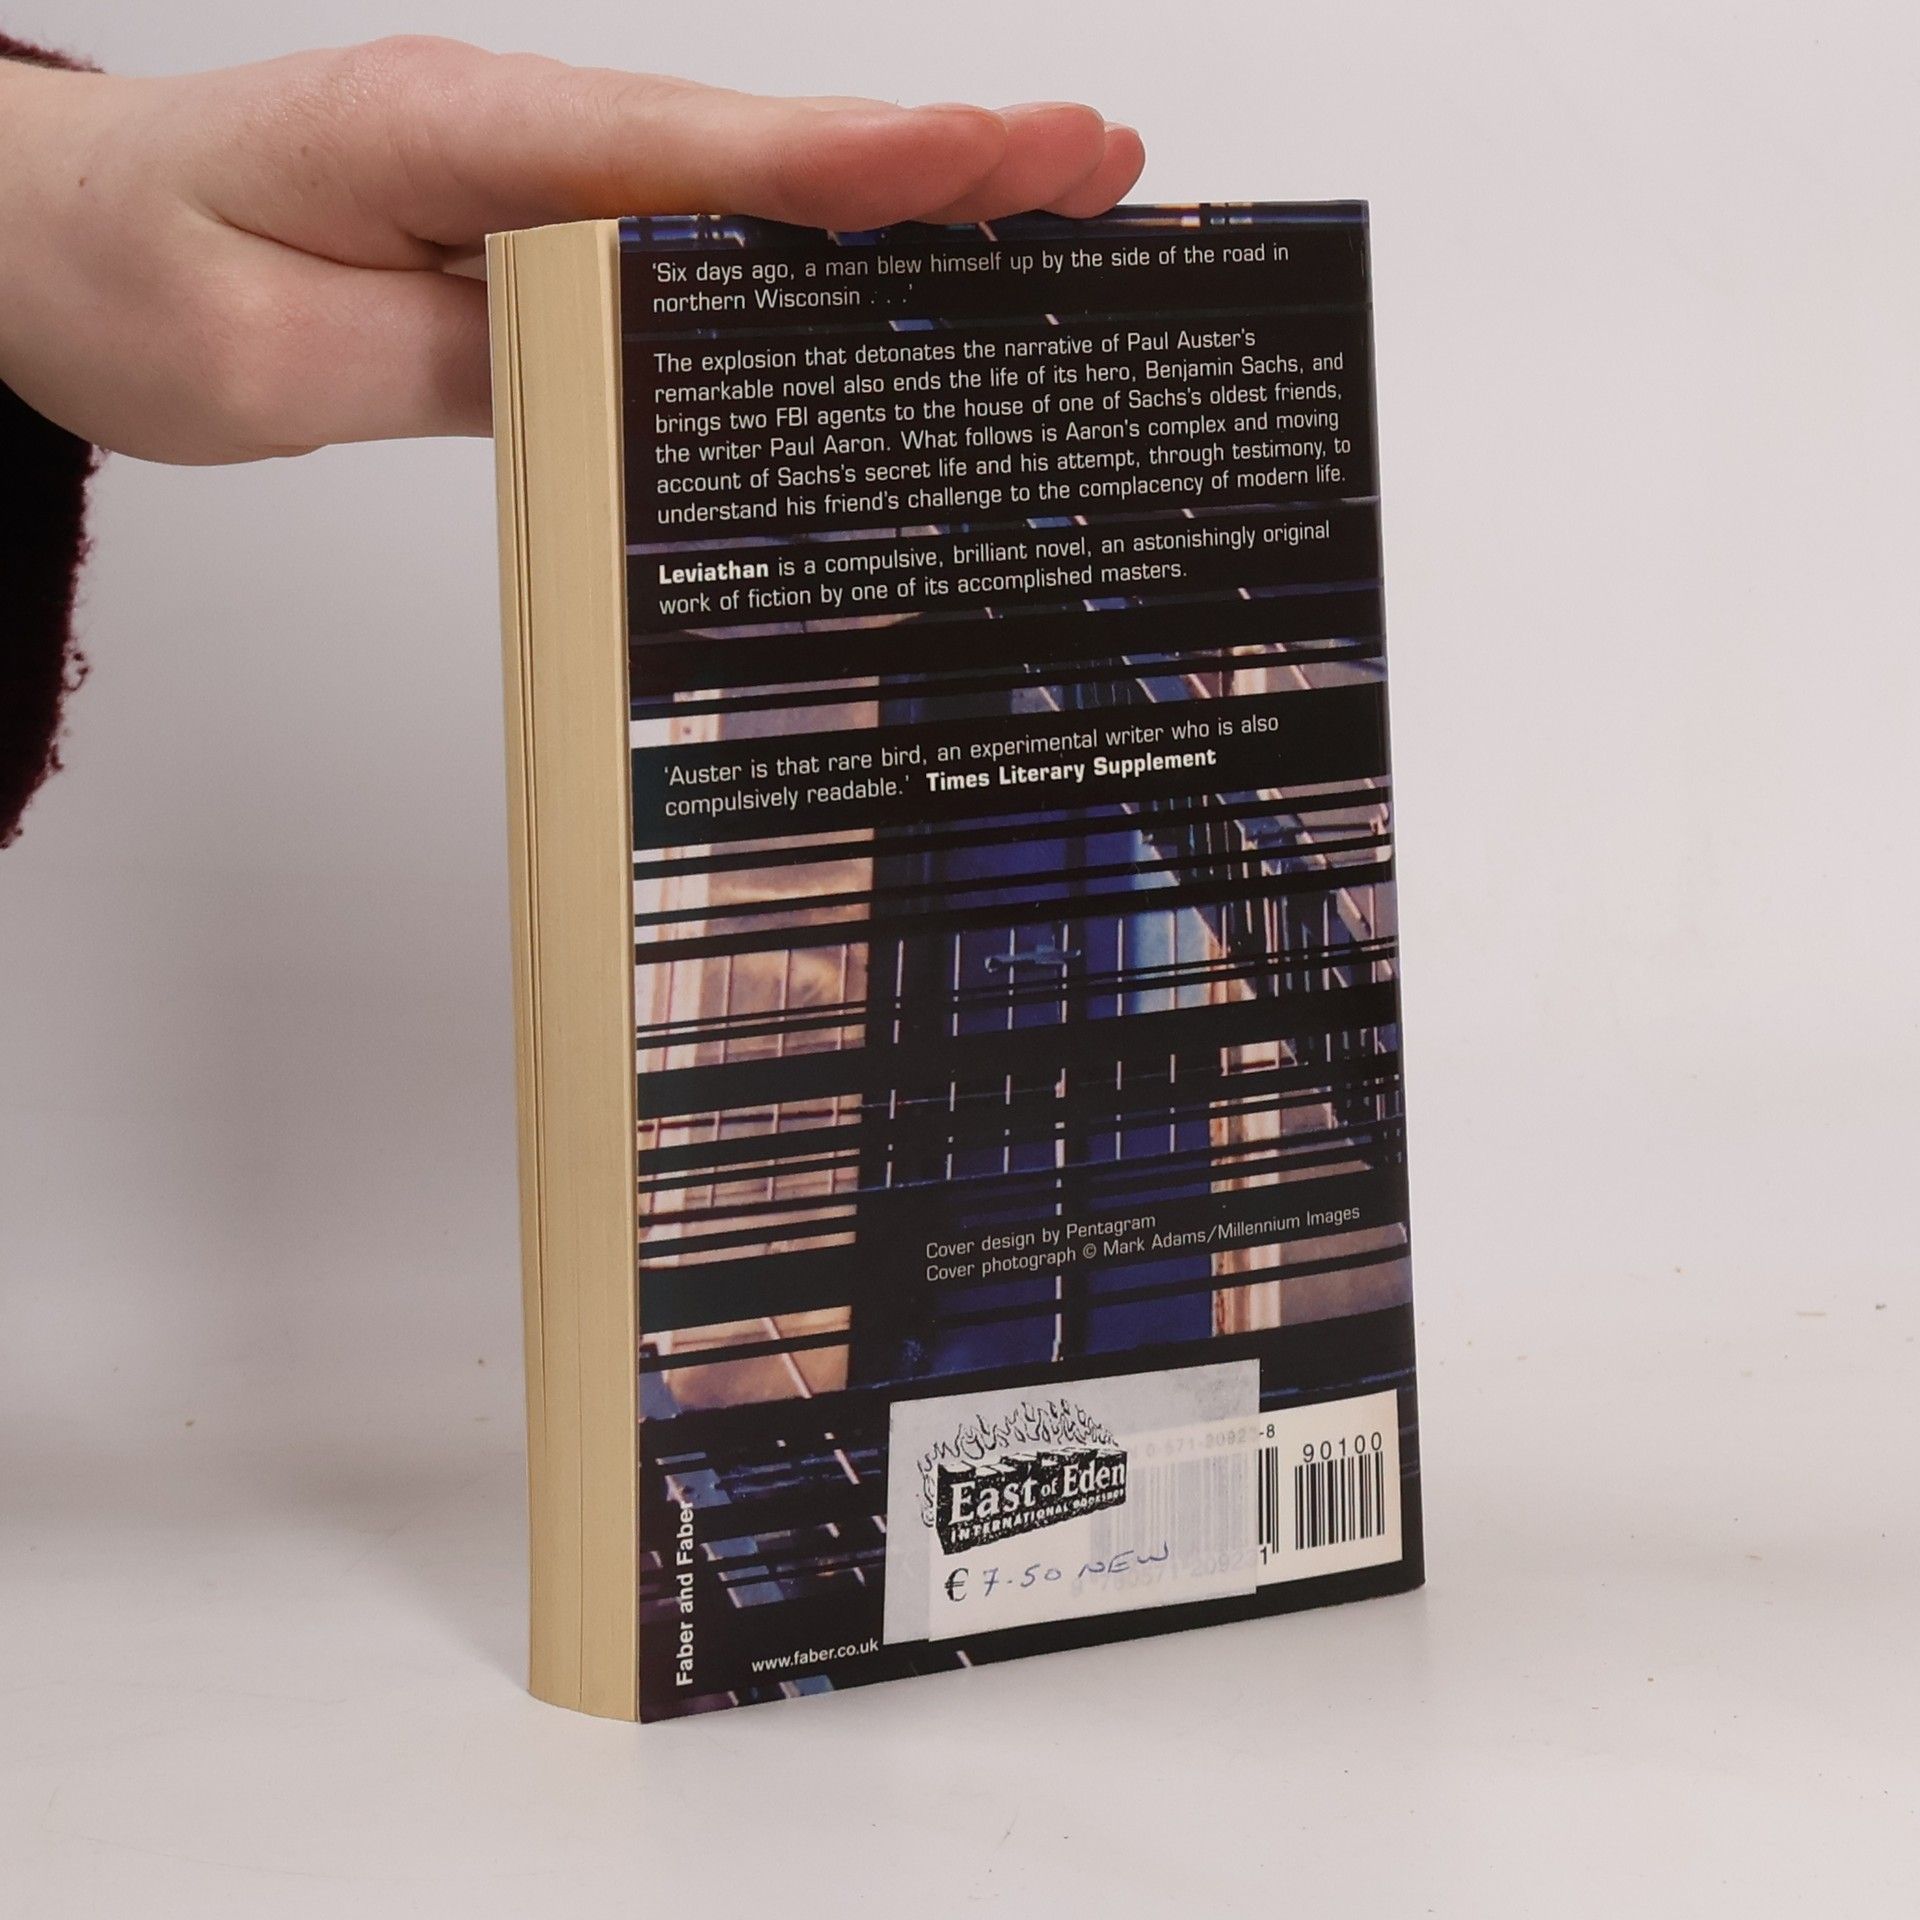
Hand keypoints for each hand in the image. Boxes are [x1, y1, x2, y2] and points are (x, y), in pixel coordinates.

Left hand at [0, 38, 1143, 463]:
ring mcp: (541, 184)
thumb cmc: (125, 276)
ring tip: (1048, 204)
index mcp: (464, 140)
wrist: (36, 235)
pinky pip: (698, 243)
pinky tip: (892, 268)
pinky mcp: (542, 236)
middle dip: (937, 161)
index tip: (994, 158)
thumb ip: (473, 364)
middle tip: (1096, 164)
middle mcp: (525, 142)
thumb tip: (638, 372)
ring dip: (901, 200)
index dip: (857, 164)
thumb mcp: (278, 358)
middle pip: (763, 155)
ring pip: (750, 194)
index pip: (696, 155)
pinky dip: (813, 249)